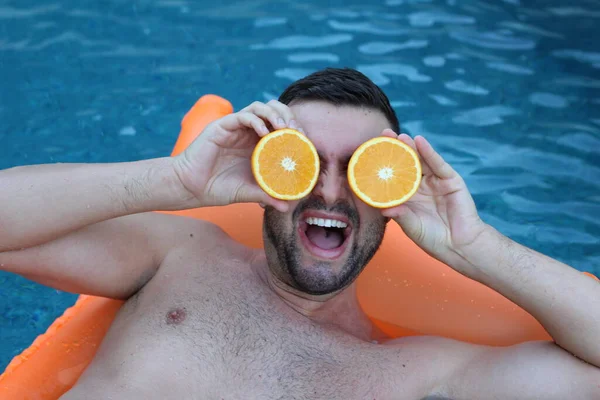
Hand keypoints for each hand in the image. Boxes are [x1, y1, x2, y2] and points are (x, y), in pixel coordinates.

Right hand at [172, 100, 298, 210]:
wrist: (190, 188)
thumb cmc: (217, 188)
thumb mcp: (247, 193)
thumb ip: (266, 195)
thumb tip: (287, 205)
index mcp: (257, 144)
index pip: (281, 126)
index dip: (295, 129)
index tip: (305, 141)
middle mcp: (248, 132)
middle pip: (273, 111)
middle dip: (288, 116)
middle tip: (297, 132)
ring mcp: (235, 127)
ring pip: (260, 107)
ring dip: (275, 114)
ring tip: (283, 128)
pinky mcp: (222, 126)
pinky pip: (243, 115)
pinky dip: (256, 120)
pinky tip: (264, 133)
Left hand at [381, 132, 486, 270]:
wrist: (460, 246)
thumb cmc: (434, 239)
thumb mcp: (412, 227)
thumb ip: (400, 216)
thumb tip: (383, 208)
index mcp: (408, 196)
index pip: (393, 176)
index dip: (383, 164)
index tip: (369, 153)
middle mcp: (420, 186)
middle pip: (405, 164)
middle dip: (395, 149)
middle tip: (382, 134)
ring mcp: (435, 182)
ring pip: (420, 160)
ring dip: (410, 146)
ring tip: (398, 135)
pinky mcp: (450, 180)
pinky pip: (438, 164)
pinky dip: (429, 152)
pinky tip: (419, 141)